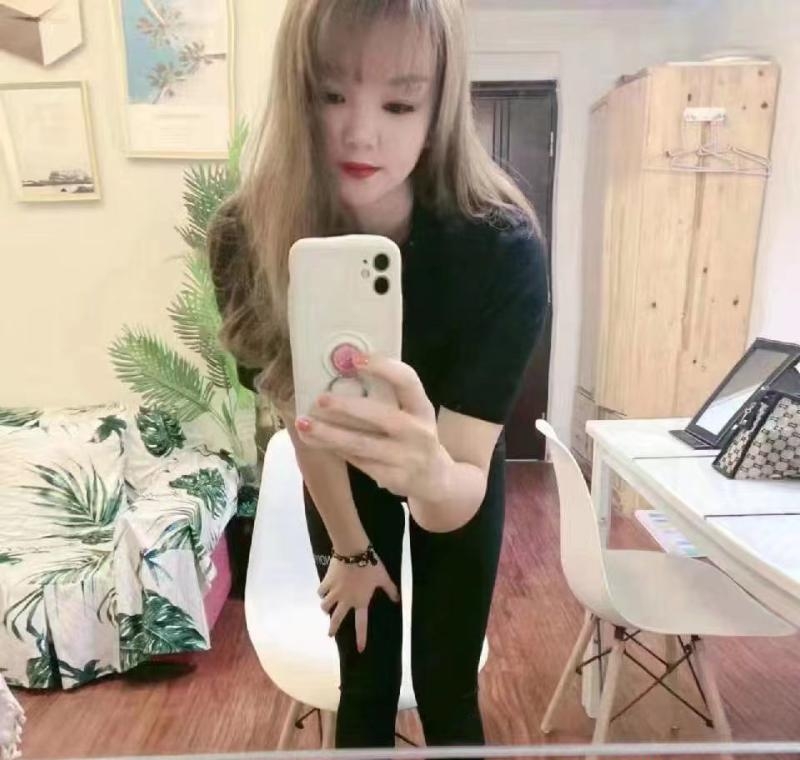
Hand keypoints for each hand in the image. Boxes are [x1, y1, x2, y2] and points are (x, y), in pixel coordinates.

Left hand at [295, 354, 451, 500]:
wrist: (435, 479)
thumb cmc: (415, 436)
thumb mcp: (413, 415)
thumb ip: (388, 399)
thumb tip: (342, 375)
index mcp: (423, 408)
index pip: (407, 381)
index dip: (383, 367)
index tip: (355, 359)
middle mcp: (418, 432)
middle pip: (381, 416)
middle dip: (348, 407)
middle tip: (320, 399)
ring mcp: (406, 458)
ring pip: (361, 444)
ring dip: (329, 434)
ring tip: (304, 424)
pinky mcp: (392, 478)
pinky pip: (358, 461)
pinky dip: (334, 449)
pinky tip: (315, 441)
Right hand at [319, 553, 399, 651]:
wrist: (353, 551)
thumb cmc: (370, 565)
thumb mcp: (383, 578)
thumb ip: (390, 589)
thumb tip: (397, 599)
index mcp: (360, 601)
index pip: (361, 624)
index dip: (361, 637)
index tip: (360, 649)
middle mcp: (346, 600)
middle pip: (336, 619)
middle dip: (332, 629)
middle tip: (330, 635)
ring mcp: (334, 592)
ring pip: (325, 606)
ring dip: (326, 608)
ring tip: (327, 607)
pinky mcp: (327, 582)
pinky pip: (321, 591)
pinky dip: (322, 592)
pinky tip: (323, 591)